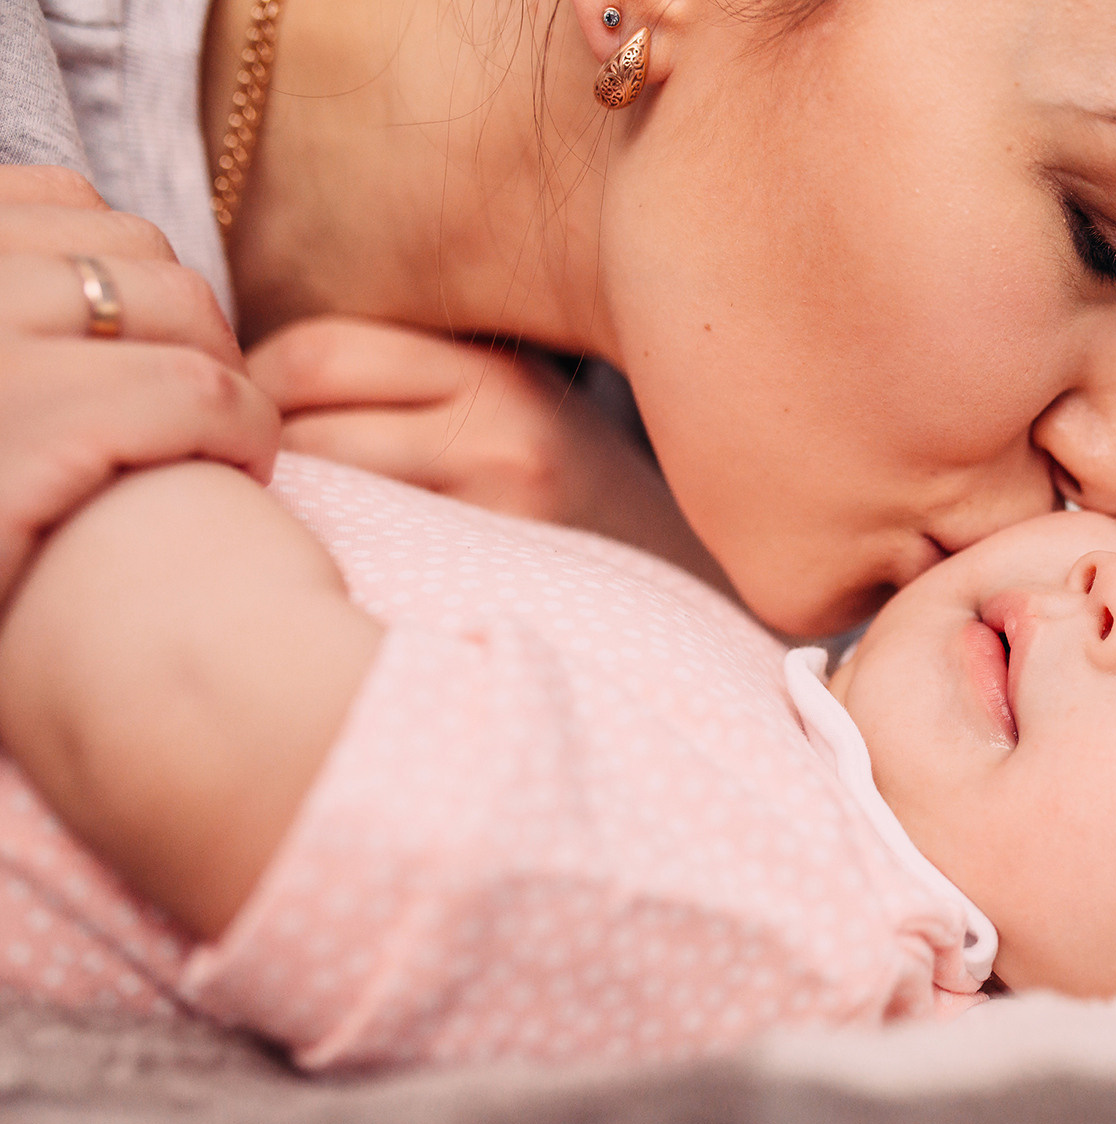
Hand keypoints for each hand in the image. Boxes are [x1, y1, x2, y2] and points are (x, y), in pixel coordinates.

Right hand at [0, 165, 280, 599]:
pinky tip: (237, 479)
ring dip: (226, 378)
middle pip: (138, 252)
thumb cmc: (4, 522)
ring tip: (216, 449)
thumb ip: (25, 305)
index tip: (141, 355)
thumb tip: (103, 256)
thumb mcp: (4, 379)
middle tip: (197, 419)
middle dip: (191, 330)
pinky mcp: (33, 428)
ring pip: (182, 308)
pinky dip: (243, 430)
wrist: (6, 636)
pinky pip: (199, 391)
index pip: (60, 200)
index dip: (130, 281)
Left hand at [246, 316, 731, 591]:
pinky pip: (355, 562)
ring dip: (284, 513)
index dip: (260, 387)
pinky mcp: (490, 586)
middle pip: (301, 419)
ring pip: (318, 493)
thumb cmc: (579, 514)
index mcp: (500, 374)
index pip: (314, 352)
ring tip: (297, 536)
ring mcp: (497, 516)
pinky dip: (326, 564)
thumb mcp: (522, 412)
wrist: (695, 604)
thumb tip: (247, 382)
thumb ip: (417, 385)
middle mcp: (500, 431)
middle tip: (260, 492)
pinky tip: (337, 582)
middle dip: (261, 454)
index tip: (260, 431)